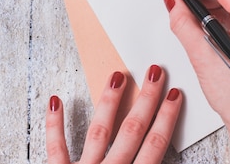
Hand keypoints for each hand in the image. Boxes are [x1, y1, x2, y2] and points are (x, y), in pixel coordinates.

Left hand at [46, 66, 181, 163]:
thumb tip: (165, 155)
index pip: (155, 145)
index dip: (167, 118)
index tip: (174, 95)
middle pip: (132, 130)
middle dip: (146, 99)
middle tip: (155, 73)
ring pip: (100, 131)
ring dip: (110, 101)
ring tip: (117, 76)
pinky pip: (56, 148)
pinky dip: (55, 124)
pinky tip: (56, 100)